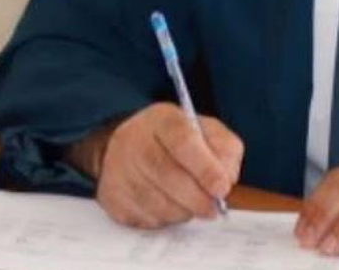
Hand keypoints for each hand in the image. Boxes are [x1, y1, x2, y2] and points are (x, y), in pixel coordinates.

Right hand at [86, 102, 243, 227]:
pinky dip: (165, 218)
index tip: (222, 188)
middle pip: (168, 176)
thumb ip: (225, 148)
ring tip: (192, 203)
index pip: (183, 141)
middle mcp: (135, 140)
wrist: (130, 145)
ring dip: (183, 210)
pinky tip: (169, 205)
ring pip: (158, 202)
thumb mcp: (205, 130)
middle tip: (214, 207)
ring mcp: (119, 169)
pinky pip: (145, 218)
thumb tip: (227, 178)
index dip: (205, 168)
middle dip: (198, 198)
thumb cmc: (175, 140)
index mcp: (163, 119)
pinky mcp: (111, 196)